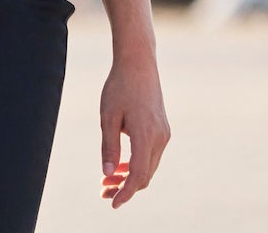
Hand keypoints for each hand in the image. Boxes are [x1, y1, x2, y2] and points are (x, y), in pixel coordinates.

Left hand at [99, 55, 169, 208]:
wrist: (139, 63)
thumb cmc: (119, 86)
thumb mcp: (108, 115)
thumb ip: (109, 146)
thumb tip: (108, 173)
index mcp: (146, 135)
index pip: (138, 176)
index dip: (125, 193)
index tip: (112, 203)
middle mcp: (159, 137)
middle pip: (145, 175)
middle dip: (125, 187)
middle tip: (103, 191)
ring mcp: (164, 133)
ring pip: (149, 166)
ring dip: (131, 176)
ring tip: (109, 180)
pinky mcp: (163, 128)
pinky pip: (151, 155)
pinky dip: (137, 163)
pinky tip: (122, 165)